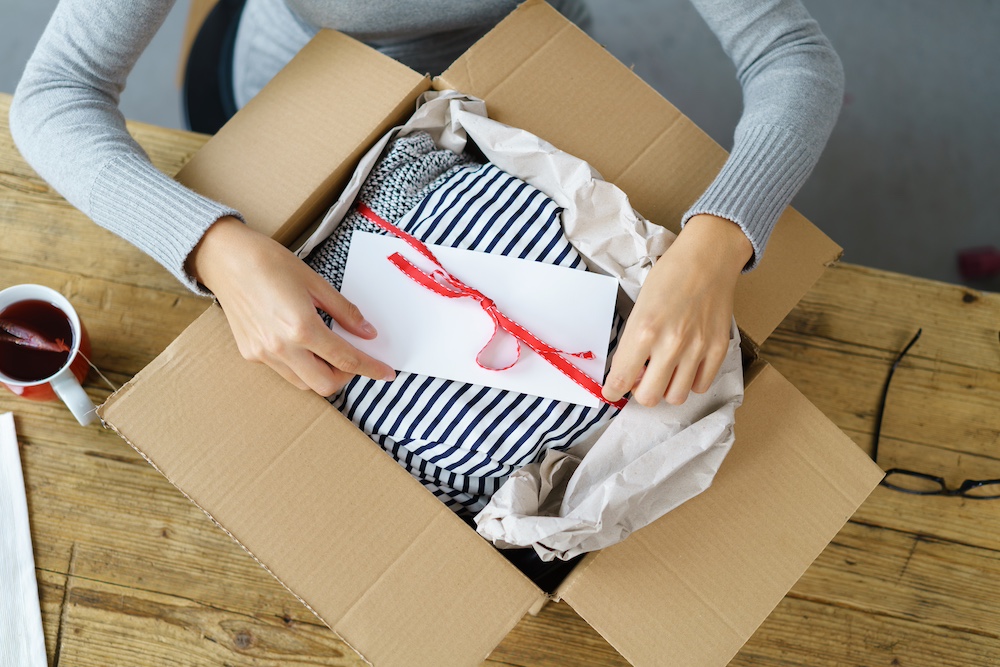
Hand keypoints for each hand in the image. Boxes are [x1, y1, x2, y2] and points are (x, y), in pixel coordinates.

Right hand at [186, 216, 395, 395]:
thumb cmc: (269, 262)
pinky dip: (301, 366)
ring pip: (303, 383)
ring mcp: (263, 354)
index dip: (371, 368)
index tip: (386, 373)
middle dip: (346, 377)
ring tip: (328, 350)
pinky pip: (284, 372)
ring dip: (323, 374)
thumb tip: (368, 333)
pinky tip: (303, 345)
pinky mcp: (250, 353)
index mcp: (302, 327)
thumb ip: (344, 312)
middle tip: (354, 358)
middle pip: (325, 385)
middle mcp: (281, 347)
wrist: (224, 258)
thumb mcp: (315, 282)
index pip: (346, 359)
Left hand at [602, 214, 752, 406]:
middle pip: (649, 397)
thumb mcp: (639, 306)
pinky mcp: (718, 349)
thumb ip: (633, 342)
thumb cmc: (669, 276)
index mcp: (644, 330)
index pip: (621, 379)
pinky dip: (690, 382)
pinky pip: (700, 386)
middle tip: (642, 378)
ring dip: (667, 389)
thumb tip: (628, 373)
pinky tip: (686, 366)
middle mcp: (670, 344)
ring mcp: (697, 348)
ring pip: (676, 397)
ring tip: (666, 371)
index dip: (613, 391)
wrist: (708, 257)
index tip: (612, 392)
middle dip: (640, 392)